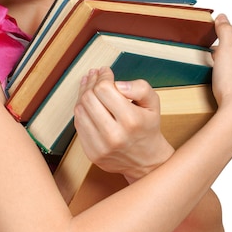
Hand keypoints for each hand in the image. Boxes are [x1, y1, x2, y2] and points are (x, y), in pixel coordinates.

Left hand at [74, 67, 173, 181]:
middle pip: (89, 99)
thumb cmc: (148, 126)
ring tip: (89, 85)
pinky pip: (78, 125)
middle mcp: (115, 135)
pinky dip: (81, 110)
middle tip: (94, 75)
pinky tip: (87, 103)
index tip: (105, 71)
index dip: (103, 76)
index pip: (104, 89)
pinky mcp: (92, 153)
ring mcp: (101, 147)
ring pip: (79, 111)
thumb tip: (118, 84)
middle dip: (91, 82)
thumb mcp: (153, 103)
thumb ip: (140, 88)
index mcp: (131, 120)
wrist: (146, 160)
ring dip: (82, 94)